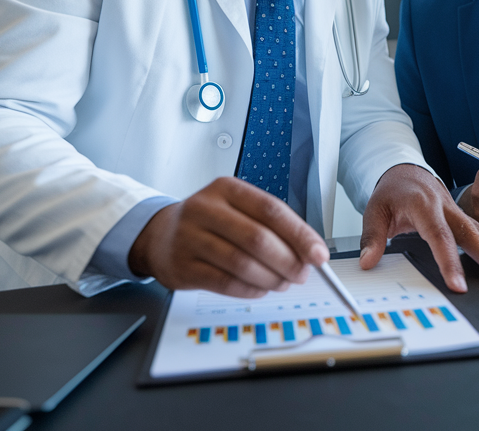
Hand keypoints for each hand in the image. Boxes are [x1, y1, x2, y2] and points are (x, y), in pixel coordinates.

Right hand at [128, 176, 328, 297]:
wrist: (160, 235)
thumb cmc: (210, 223)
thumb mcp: (237, 210)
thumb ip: (272, 227)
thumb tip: (310, 253)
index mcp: (227, 189)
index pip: (271, 210)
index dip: (299, 235)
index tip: (319, 255)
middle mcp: (206, 209)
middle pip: (257, 238)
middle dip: (287, 261)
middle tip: (302, 274)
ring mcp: (190, 237)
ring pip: (241, 263)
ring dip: (270, 278)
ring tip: (282, 283)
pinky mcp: (183, 266)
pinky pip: (225, 283)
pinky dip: (250, 289)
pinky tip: (260, 288)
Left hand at [359, 164, 478, 292]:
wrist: (405, 171)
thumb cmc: (391, 191)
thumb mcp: (374, 210)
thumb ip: (372, 237)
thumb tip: (368, 262)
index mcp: (423, 204)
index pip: (439, 236)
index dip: (450, 261)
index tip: (458, 284)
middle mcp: (444, 206)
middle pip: (469, 231)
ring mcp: (455, 210)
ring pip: (478, 231)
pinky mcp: (460, 216)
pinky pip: (476, 230)